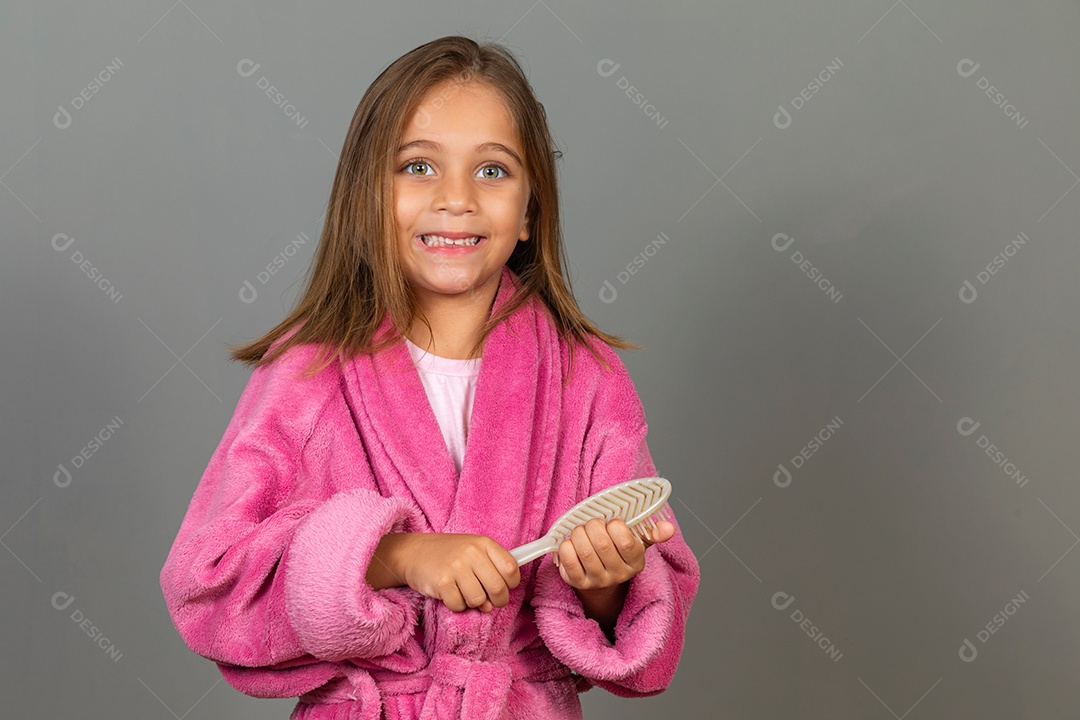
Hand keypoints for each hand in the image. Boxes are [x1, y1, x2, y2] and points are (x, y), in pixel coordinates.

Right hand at [383, 533, 520, 612]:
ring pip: (479, 600)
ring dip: (473, 603)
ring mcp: (456, 567)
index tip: (505, 587)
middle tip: (489, 601)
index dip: (511, 584)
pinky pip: (459, 605)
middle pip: (498, 588)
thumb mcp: (473, 550)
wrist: (413, 551)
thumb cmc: (448, 554)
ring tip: (464, 593)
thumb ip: (491, 569)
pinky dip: (457, 605)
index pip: (511, 568)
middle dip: (497, 601)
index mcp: (484, 543)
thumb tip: (499, 599)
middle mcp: (471, 553)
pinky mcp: (442, 582)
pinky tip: (450, 594)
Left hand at [555, 517, 674, 590]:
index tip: (612, 521)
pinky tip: (571, 542)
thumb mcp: (637, 542)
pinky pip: (568, 561)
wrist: (602, 578)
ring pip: (584, 551)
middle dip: (594, 526)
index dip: (615, 526)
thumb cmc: (618, 552)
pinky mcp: (577, 583)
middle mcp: (617, 575)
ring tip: (581, 530)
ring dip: (579, 533)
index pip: (626, 543)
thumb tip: (668, 528)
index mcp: (635, 563)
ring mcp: (597, 581)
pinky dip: (566, 546)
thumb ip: (652, 533)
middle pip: (602, 544)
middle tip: (593, 522)